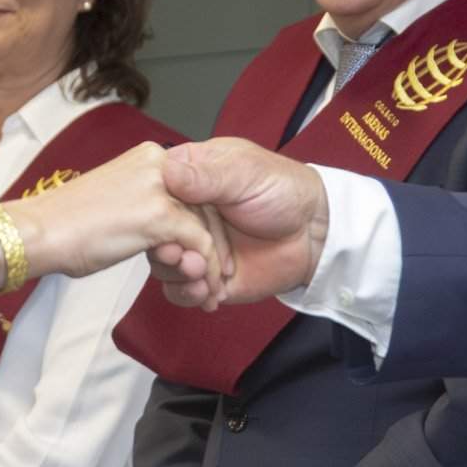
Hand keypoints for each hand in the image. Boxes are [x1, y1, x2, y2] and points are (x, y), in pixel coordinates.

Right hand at [5, 142, 229, 284]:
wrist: (35, 234)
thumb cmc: (67, 226)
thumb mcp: (119, 204)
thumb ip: (151, 206)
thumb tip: (178, 228)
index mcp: (150, 158)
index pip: (196, 190)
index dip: (205, 227)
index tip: (206, 260)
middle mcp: (160, 163)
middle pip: (207, 208)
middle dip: (213, 252)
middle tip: (213, 284)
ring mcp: (160, 187)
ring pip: (206, 227)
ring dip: (210, 266)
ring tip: (207, 293)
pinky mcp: (159, 214)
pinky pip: (199, 245)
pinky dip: (206, 271)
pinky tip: (202, 293)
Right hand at [152, 139, 330, 307]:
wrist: (315, 233)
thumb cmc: (283, 190)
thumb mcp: (244, 173)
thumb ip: (205, 176)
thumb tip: (167, 171)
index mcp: (189, 179)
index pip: (152, 192)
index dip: (151, 209)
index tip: (158, 222)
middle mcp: (185, 214)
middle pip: (152, 234)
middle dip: (165, 248)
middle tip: (179, 256)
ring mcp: (194, 247)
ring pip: (163, 266)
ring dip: (176, 274)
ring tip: (201, 275)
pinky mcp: (205, 277)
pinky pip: (182, 291)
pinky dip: (190, 294)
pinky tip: (209, 292)